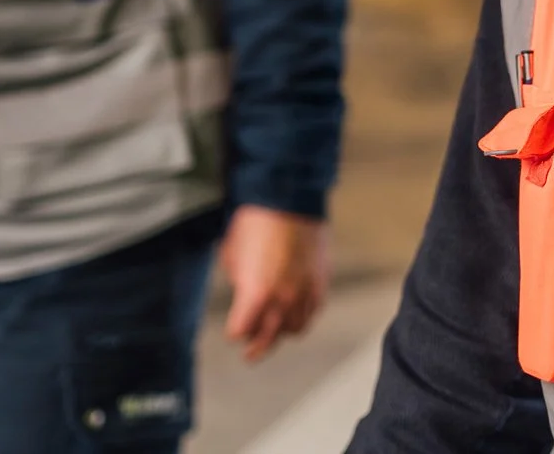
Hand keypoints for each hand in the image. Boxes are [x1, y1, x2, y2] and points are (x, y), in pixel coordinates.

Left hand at [220, 206, 328, 362]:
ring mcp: (304, 292)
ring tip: (276, 331)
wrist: (289, 198)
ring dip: (282, 332)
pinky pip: (313, 311)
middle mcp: (282, 299)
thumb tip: (244, 291)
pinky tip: (296, 313)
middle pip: (268, 339)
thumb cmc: (255, 223)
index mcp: (255, 295)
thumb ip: (240, 283)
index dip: (234, 331)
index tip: (233, 329)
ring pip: (294, 329)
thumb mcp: (232, 255)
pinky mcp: (320, 282)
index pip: (240, 332)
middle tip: (249, 355)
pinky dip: (303, 316)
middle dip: (255, 347)